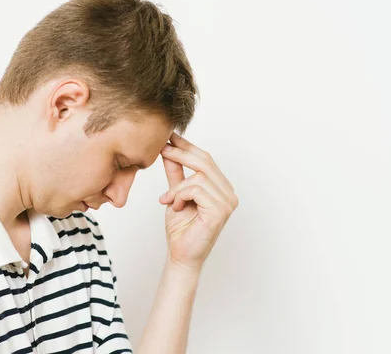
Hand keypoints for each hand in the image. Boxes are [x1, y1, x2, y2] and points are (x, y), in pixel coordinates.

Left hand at [159, 132, 238, 269]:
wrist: (181, 254)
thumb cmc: (181, 228)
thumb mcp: (175, 193)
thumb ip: (175, 172)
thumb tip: (168, 149)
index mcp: (221, 187)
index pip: (206, 159)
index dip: (188, 146)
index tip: (170, 136)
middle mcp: (229, 193)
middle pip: (205, 161)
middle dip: (180, 153)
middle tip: (161, 150)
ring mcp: (227, 203)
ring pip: (198, 176)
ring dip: (177, 187)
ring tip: (168, 200)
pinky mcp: (219, 212)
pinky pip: (196, 190)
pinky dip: (179, 196)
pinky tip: (175, 207)